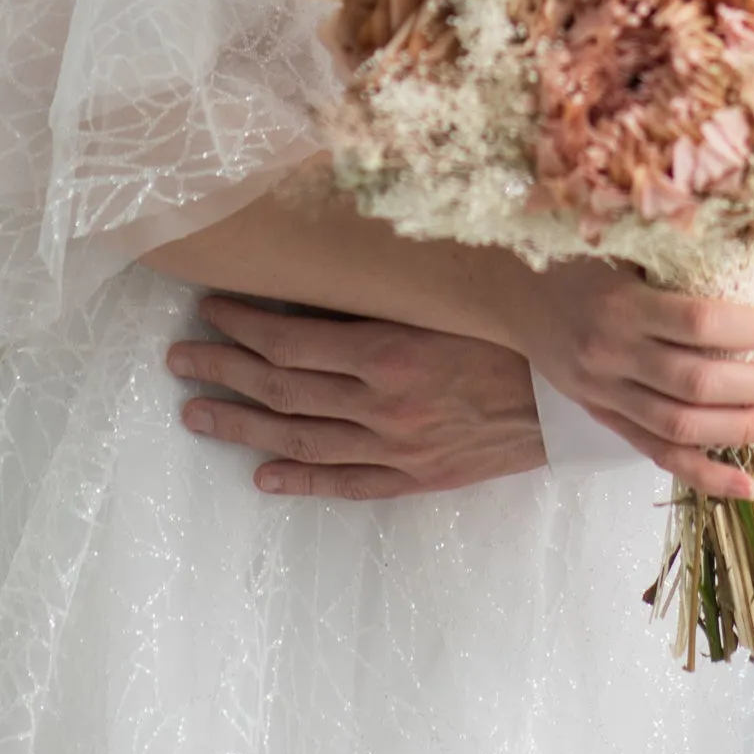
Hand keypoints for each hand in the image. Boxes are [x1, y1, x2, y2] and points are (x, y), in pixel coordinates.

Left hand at [168, 298, 545, 499]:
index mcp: (389, 351)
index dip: (243, 325)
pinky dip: (299, 481)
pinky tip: (261, 477)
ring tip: (195, 413)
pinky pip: (344, 484)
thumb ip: (388, 294)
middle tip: (178, 360)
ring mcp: (395, 446)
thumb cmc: (515, 332)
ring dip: (241, 426)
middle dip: (223, 370)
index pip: (291, 340)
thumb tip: (327, 270)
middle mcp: (382, 403)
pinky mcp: (415, 475)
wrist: (575, 397)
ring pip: (298, 439)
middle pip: (280, 389)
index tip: (209, 307)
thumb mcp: (449, 299)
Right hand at [500, 260, 753, 499]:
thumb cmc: (577, 255)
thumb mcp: (621, 240)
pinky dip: (703, 474)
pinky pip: (656, 454)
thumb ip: (673, 251)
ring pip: (682, 427)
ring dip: (743, 428)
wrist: (510, 290)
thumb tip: (747, 253)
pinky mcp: (603, 416)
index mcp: (621, 301)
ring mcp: (606, 392)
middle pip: (697, 383)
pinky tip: (744, 484)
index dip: (745, 328)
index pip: (696, 322)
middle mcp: (613, 352)